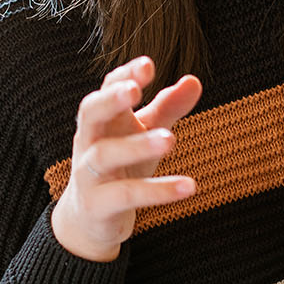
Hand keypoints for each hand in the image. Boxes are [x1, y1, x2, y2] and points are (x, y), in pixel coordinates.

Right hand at [50, 56, 202, 261]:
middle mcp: (89, 141)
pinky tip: (188, 186)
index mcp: (102, 119)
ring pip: (106, 155)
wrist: (91, 218)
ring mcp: (89, 173)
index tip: (148, 64)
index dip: (124, 76)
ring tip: (171, 139)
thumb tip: (194, 81)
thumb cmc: (121, 166)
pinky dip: (157, 191)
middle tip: (135, 91)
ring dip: (137, 145)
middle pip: (91, 113)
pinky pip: (125, 195)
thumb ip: (167, 108)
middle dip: (110, 100)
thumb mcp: (144, 135)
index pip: (107, 89)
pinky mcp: (98, 204)